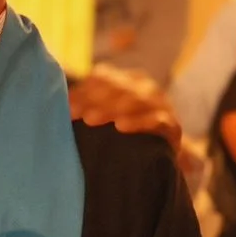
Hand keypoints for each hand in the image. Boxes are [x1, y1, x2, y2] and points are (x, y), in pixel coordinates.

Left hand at [68, 75, 182, 154]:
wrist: (157, 159)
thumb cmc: (123, 138)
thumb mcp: (104, 118)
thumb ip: (86, 107)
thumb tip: (62, 106)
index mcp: (127, 79)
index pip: (104, 77)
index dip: (84, 90)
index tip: (67, 108)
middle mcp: (146, 87)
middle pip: (119, 87)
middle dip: (94, 100)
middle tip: (75, 115)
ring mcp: (162, 105)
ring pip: (137, 100)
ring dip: (112, 109)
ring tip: (91, 120)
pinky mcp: (173, 126)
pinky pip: (157, 121)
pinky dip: (139, 122)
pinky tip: (121, 127)